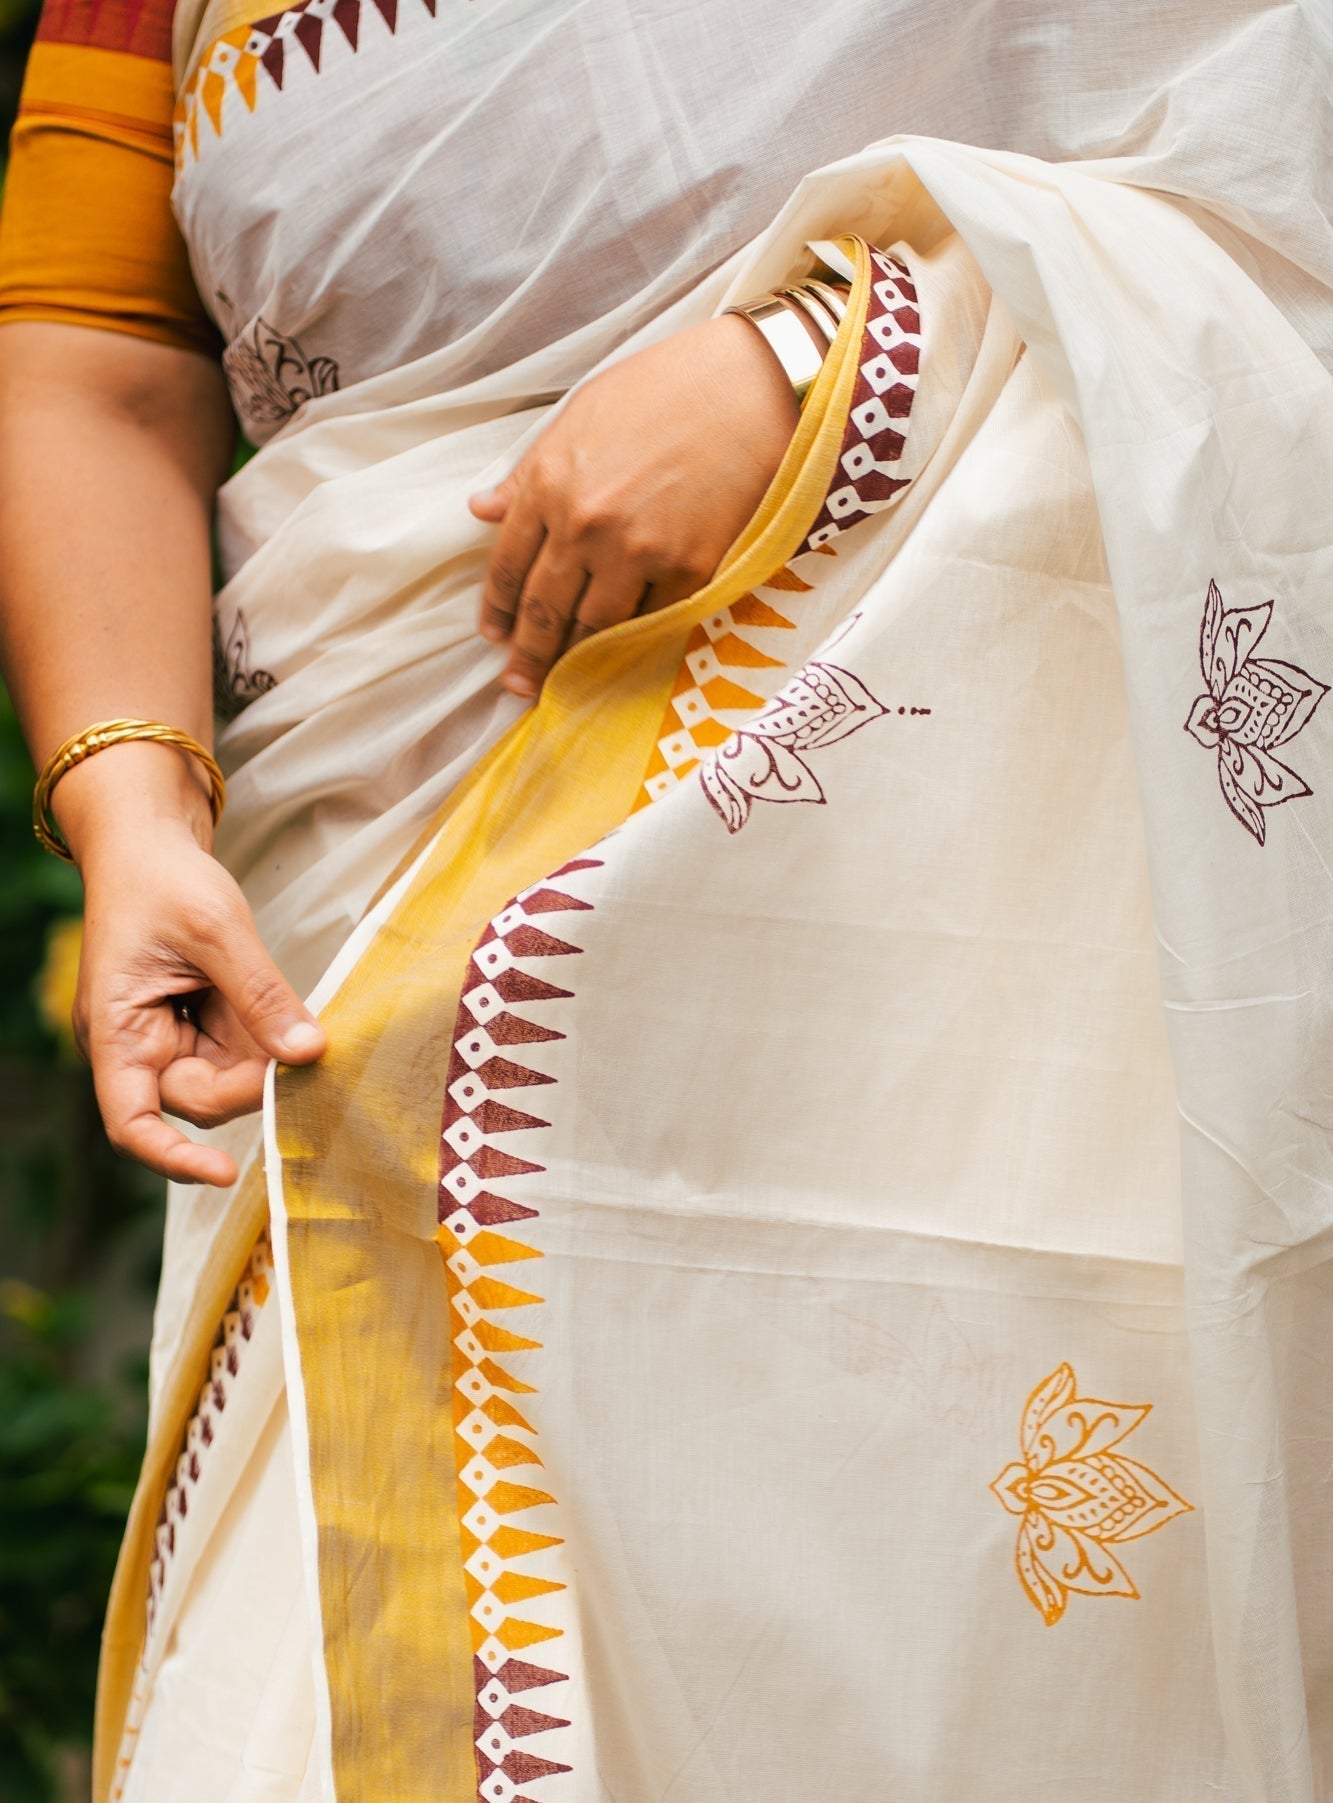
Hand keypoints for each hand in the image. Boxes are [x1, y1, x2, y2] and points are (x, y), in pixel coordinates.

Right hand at [59, 743, 325, 1186]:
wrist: (151, 843)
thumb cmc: (164, 879)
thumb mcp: (216, 929)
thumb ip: (260, 994)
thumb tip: (308, 1053)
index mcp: (116, 1031)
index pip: (132, 1122)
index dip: (174, 1159)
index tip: (224, 1173)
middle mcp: (138, 1047)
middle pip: (198, 1101)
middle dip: (250, 1078)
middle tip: (298, 1042)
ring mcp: (170, 1040)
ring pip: (228, 1079)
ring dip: (263, 1054)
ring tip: (279, 1004)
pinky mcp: (199, 1027)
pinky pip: (240, 1053)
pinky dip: (266, 1038)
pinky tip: (284, 1013)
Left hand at [469, 312, 800, 695]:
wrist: (746, 388)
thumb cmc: (662, 390)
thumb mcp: (579, 415)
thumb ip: (529, 472)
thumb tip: (482, 510)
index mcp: (550, 484)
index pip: (508, 566)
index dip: (498, 610)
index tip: (494, 636)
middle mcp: (586, 525)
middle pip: (545, 609)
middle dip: (528, 654)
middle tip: (519, 685)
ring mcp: (638, 552)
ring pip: (595, 626)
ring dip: (576, 660)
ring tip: (565, 682)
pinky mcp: (689, 569)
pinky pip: (652, 620)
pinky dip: (635, 641)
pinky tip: (622, 655)